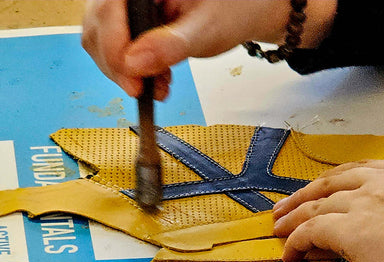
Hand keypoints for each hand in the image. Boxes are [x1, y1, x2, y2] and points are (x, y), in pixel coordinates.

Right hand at [81, 0, 336, 99]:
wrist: (243, 12)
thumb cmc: (232, 8)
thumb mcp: (204, 30)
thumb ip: (169, 46)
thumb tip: (134, 64)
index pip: (108, 9)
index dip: (113, 49)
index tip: (132, 82)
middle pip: (99, 26)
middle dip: (117, 65)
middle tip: (141, 90)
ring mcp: (130, 7)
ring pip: (104, 41)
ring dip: (125, 73)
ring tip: (156, 87)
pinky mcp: (134, 24)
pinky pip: (119, 49)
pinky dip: (134, 72)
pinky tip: (157, 82)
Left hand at [273, 160, 383, 261]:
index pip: (364, 172)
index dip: (337, 183)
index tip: (323, 193)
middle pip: (333, 181)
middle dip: (305, 194)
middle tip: (287, 207)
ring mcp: (370, 202)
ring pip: (317, 204)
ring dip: (293, 217)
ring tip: (279, 228)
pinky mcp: (354, 229)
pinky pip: (311, 230)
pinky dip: (295, 240)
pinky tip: (290, 252)